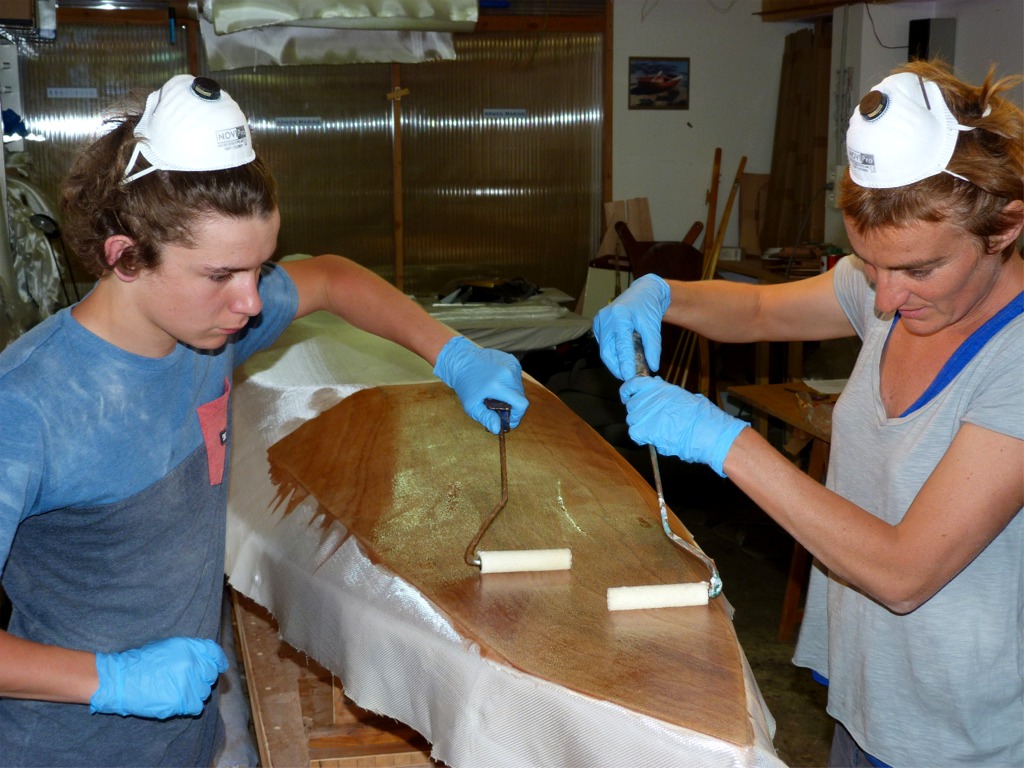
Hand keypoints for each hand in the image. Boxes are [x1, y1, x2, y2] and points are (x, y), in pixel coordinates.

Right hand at [90, 637, 227, 719]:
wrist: (122, 679)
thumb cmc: (143, 663)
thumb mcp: (168, 647)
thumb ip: (190, 651)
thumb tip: (207, 659)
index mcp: (189, 648)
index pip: (214, 653)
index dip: (218, 661)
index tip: (219, 666)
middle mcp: (192, 664)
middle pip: (211, 674)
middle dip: (203, 678)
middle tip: (189, 681)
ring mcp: (188, 683)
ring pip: (204, 692)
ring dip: (195, 693)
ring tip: (179, 691)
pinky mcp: (181, 701)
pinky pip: (196, 707)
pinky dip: (190, 706)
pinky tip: (179, 702)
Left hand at [433, 336, 528, 433]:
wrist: (461, 361)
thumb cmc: (465, 385)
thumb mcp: (471, 406)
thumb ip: (486, 418)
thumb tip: (497, 429)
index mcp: (498, 385)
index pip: (521, 404)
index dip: (517, 416)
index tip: (509, 420)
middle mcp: (507, 373)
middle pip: (521, 396)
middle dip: (513, 406)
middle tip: (499, 408)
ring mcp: (510, 364)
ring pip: (520, 387)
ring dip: (512, 394)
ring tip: (497, 395)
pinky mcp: (512, 360)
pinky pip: (517, 377)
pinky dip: (511, 384)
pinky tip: (498, 383)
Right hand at [592, 274, 670, 379]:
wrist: (643, 291)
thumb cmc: (648, 307)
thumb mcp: (653, 326)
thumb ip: (653, 347)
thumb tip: (653, 366)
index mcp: (619, 316)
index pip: (621, 346)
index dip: (625, 364)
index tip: (630, 377)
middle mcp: (605, 318)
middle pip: (607, 351)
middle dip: (616, 367)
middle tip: (628, 377)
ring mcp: (600, 321)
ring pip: (604, 350)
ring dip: (614, 362)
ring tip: (626, 370)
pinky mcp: (598, 324)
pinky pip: (604, 344)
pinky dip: (612, 353)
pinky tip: (622, 359)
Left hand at [620, 376, 746, 477]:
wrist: (706, 431)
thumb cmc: (702, 415)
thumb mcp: (684, 395)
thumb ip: (666, 391)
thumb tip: (657, 384)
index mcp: (659, 387)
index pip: (633, 384)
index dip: (627, 391)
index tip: (627, 396)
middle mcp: (649, 397)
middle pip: (632, 405)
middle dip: (638, 411)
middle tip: (650, 419)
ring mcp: (646, 413)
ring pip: (632, 419)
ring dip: (640, 425)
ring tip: (655, 430)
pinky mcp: (645, 430)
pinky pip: (634, 433)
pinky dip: (640, 437)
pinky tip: (651, 438)